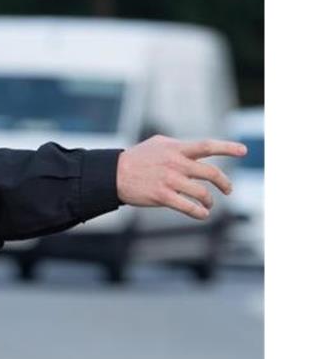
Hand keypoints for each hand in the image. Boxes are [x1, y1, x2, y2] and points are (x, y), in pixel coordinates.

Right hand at [117, 135, 246, 219]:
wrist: (114, 174)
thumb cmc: (136, 158)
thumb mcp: (157, 144)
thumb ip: (179, 146)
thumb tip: (197, 149)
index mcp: (176, 149)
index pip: (207, 146)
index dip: (227, 148)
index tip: (243, 151)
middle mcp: (175, 163)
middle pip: (210, 173)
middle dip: (224, 183)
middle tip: (228, 190)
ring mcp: (169, 180)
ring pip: (201, 193)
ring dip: (209, 201)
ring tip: (208, 204)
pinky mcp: (162, 196)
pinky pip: (188, 207)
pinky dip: (199, 213)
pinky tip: (202, 214)